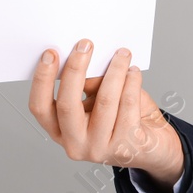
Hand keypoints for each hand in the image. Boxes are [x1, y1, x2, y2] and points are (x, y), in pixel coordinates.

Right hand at [29, 38, 184, 189]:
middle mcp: (76, 144)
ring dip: (114, 71)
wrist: (152, 146)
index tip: (51, 53)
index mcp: (60, 132)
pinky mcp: (126, 146)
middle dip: (76, 69)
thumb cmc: (121, 118)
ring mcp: (100, 148)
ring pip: (105, 101)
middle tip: (86, 44)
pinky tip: (133, 72)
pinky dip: (131, 82)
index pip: (40, 108)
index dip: (42, 80)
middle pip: (68, 105)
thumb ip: (87, 84)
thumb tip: (86, 57)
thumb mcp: (97, 101)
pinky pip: (128, 105)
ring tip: (122, 54)